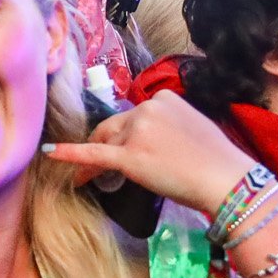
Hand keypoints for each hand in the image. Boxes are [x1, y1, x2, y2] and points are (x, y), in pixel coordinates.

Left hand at [42, 89, 256, 215]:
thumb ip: (169, 126)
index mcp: (164, 98)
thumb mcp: (193, 128)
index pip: (133, 116)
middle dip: (106, 145)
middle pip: (114, 127)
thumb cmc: (217, 160)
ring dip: (96, 159)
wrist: (226, 179)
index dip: (125, 135)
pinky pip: (94, 154)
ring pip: (106, 143)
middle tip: (98, 167)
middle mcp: (147, 109)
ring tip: (87, 178)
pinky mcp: (129, 156)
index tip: (124, 148)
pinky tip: (51, 154)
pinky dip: (70, 154)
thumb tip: (154, 141)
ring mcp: (137, 132)